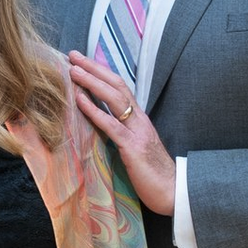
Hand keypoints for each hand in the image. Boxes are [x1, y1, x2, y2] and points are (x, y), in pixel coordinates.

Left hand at [68, 50, 175, 215]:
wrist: (174, 193)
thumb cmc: (152, 172)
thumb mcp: (135, 145)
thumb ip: (121, 130)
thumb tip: (99, 119)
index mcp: (139, 118)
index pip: (119, 86)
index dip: (101, 72)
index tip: (82, 60)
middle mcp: (139, 119)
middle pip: (116, 85)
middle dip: (94, 68)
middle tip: (73, 55)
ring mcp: (137, 131)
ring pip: (114, 98)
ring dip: (92, 82)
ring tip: (73, 71)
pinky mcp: (133, 147)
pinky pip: (112, 125)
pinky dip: (95, 110)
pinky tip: (80, 100)